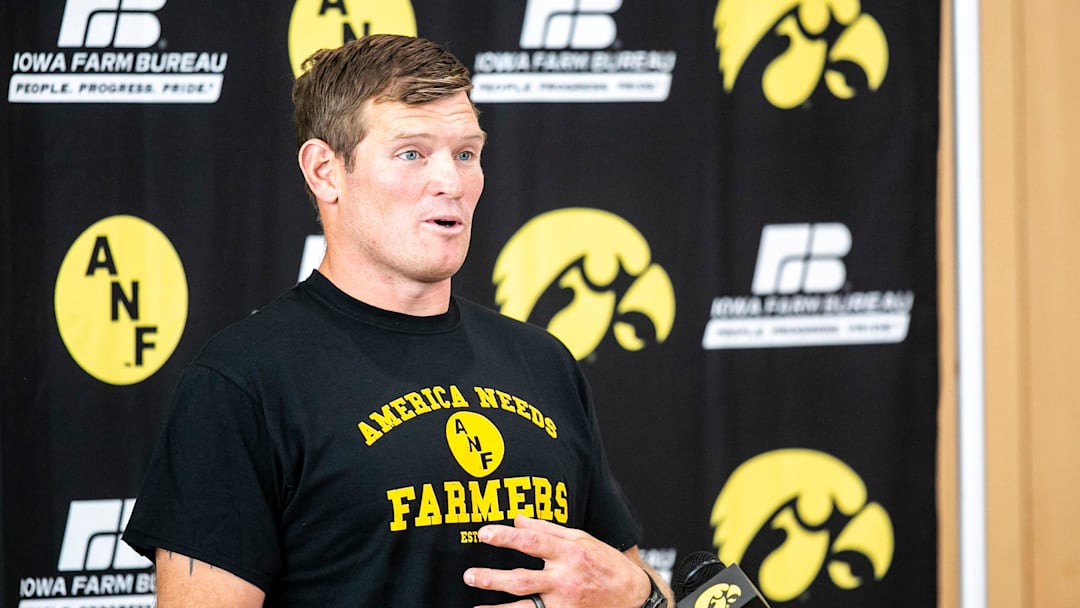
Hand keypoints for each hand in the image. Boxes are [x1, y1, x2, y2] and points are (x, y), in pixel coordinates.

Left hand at [462, 515, 651, 607]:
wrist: (633, 597)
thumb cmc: (606, 563)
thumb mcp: (582, 539)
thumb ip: (548, 530)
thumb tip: (517, 519)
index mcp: (569, 554)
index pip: (531, 542)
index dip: (505, 537)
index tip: (484, 533)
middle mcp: (565, 580)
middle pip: (521, 580)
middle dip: (492, 579)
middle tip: (469, 575)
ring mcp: (564, 604)